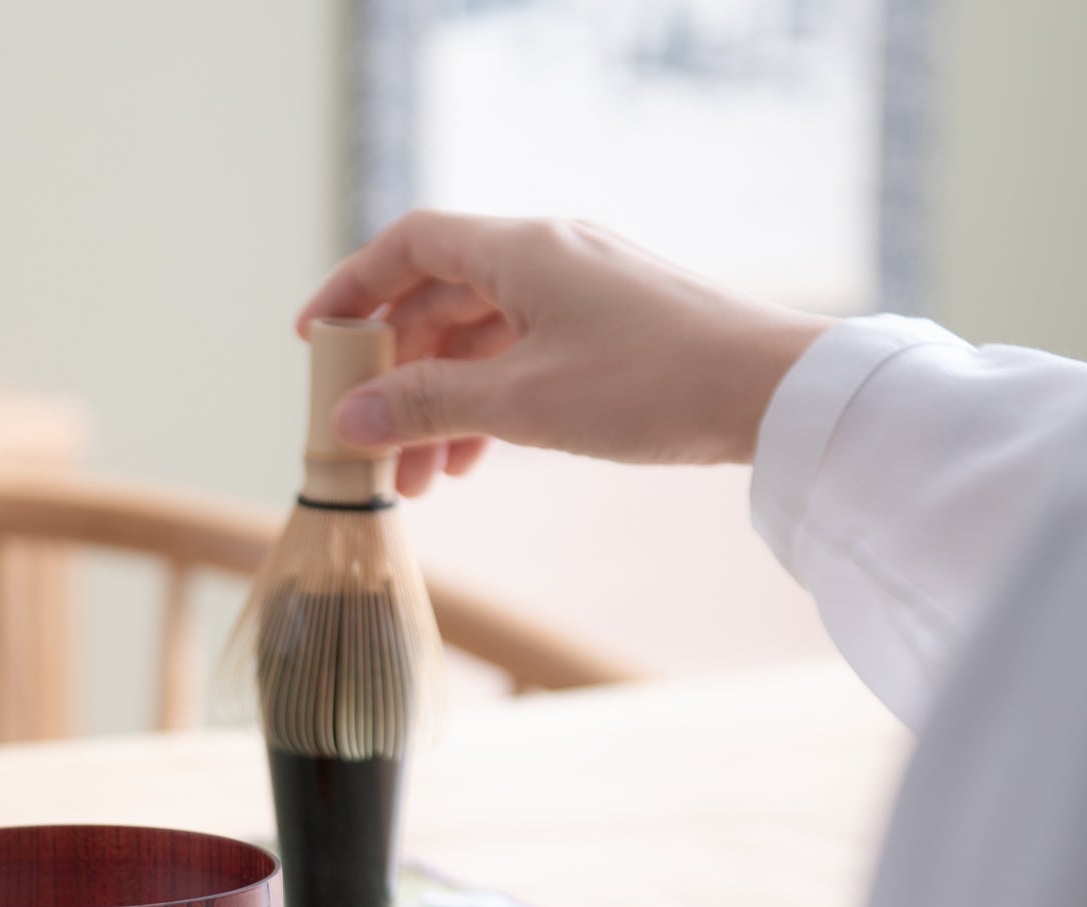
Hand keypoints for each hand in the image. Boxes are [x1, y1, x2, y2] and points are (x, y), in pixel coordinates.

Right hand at [300, 211, 832, 496]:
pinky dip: (488, 404)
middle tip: (366, 443)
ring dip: (440, 405)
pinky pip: (522, 358)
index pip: (409, 247)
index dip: (353, 289)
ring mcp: (582, 292)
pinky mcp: (611, 330)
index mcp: (521, 250)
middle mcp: (548, 256)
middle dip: (396, 377)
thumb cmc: (651, 384)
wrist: (771, 392)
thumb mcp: (521, 403)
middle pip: (439, 301)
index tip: (315, 342)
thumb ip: (428, 407)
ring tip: (421, 480)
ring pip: (481, 340)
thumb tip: (348, 420)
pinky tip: (475, 460)